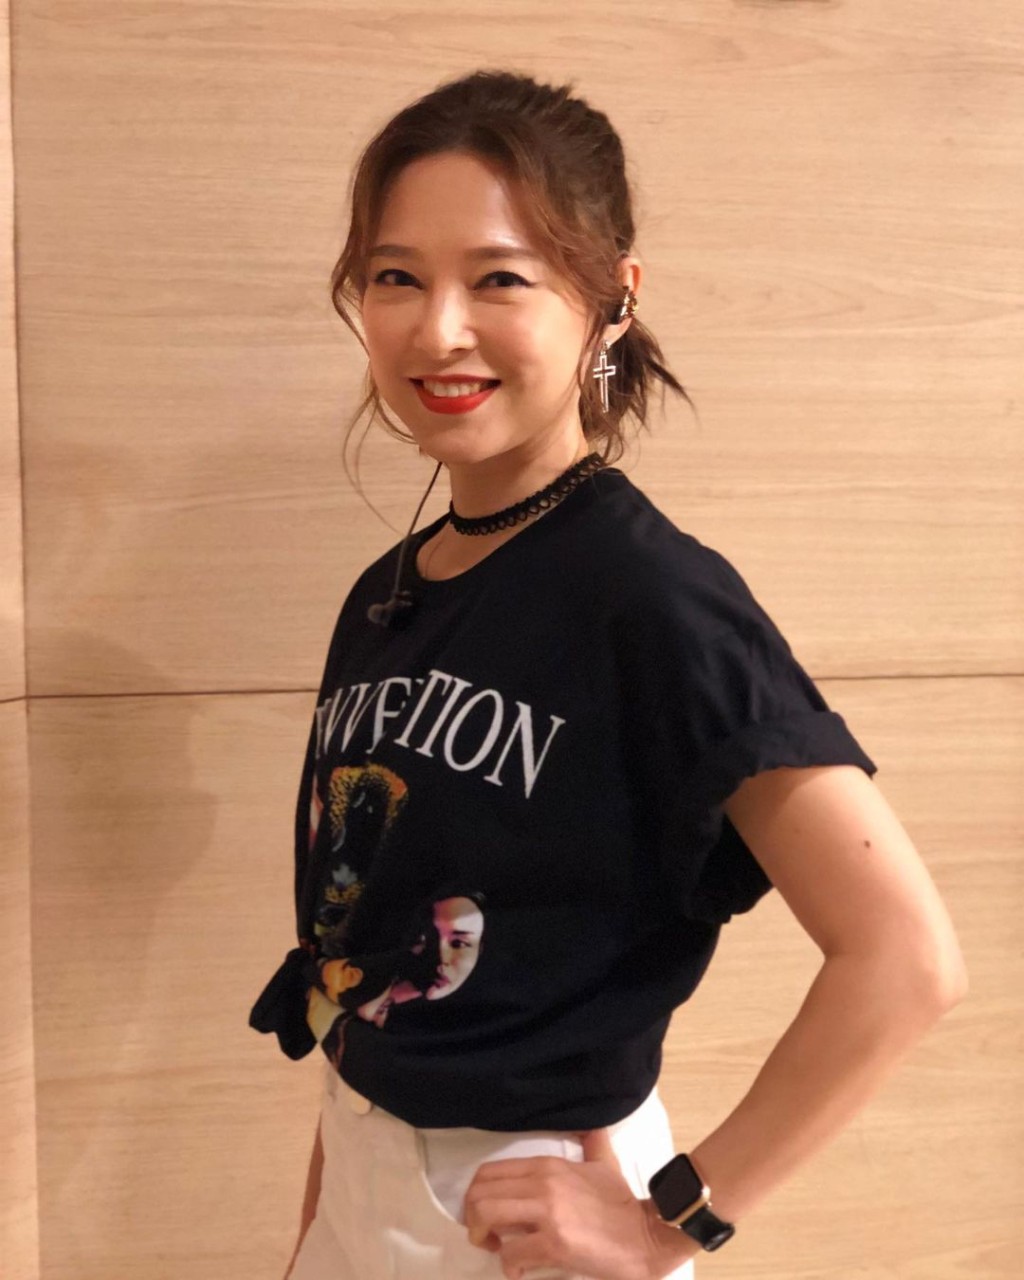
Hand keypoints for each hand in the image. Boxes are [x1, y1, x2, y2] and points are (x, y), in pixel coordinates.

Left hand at [463, 1126, 698, 1279]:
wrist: (646, 1236)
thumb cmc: (622, 1204)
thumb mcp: (604, 1163)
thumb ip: (592, 1142)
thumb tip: (593, 1125)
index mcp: (547, 1165)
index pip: (489, 1172)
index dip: (476, 1195)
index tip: (486, 1215)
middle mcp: (542, 1183)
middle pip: (479, 1193)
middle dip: (472, 1219)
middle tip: (486, 1236)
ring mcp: (548, 1212)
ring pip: (486, 1216)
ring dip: (483, 1238)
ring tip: (498, 1250)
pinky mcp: (555, 1243)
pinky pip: (511, 1254)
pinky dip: (508, 1267)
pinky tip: (519, 1271)